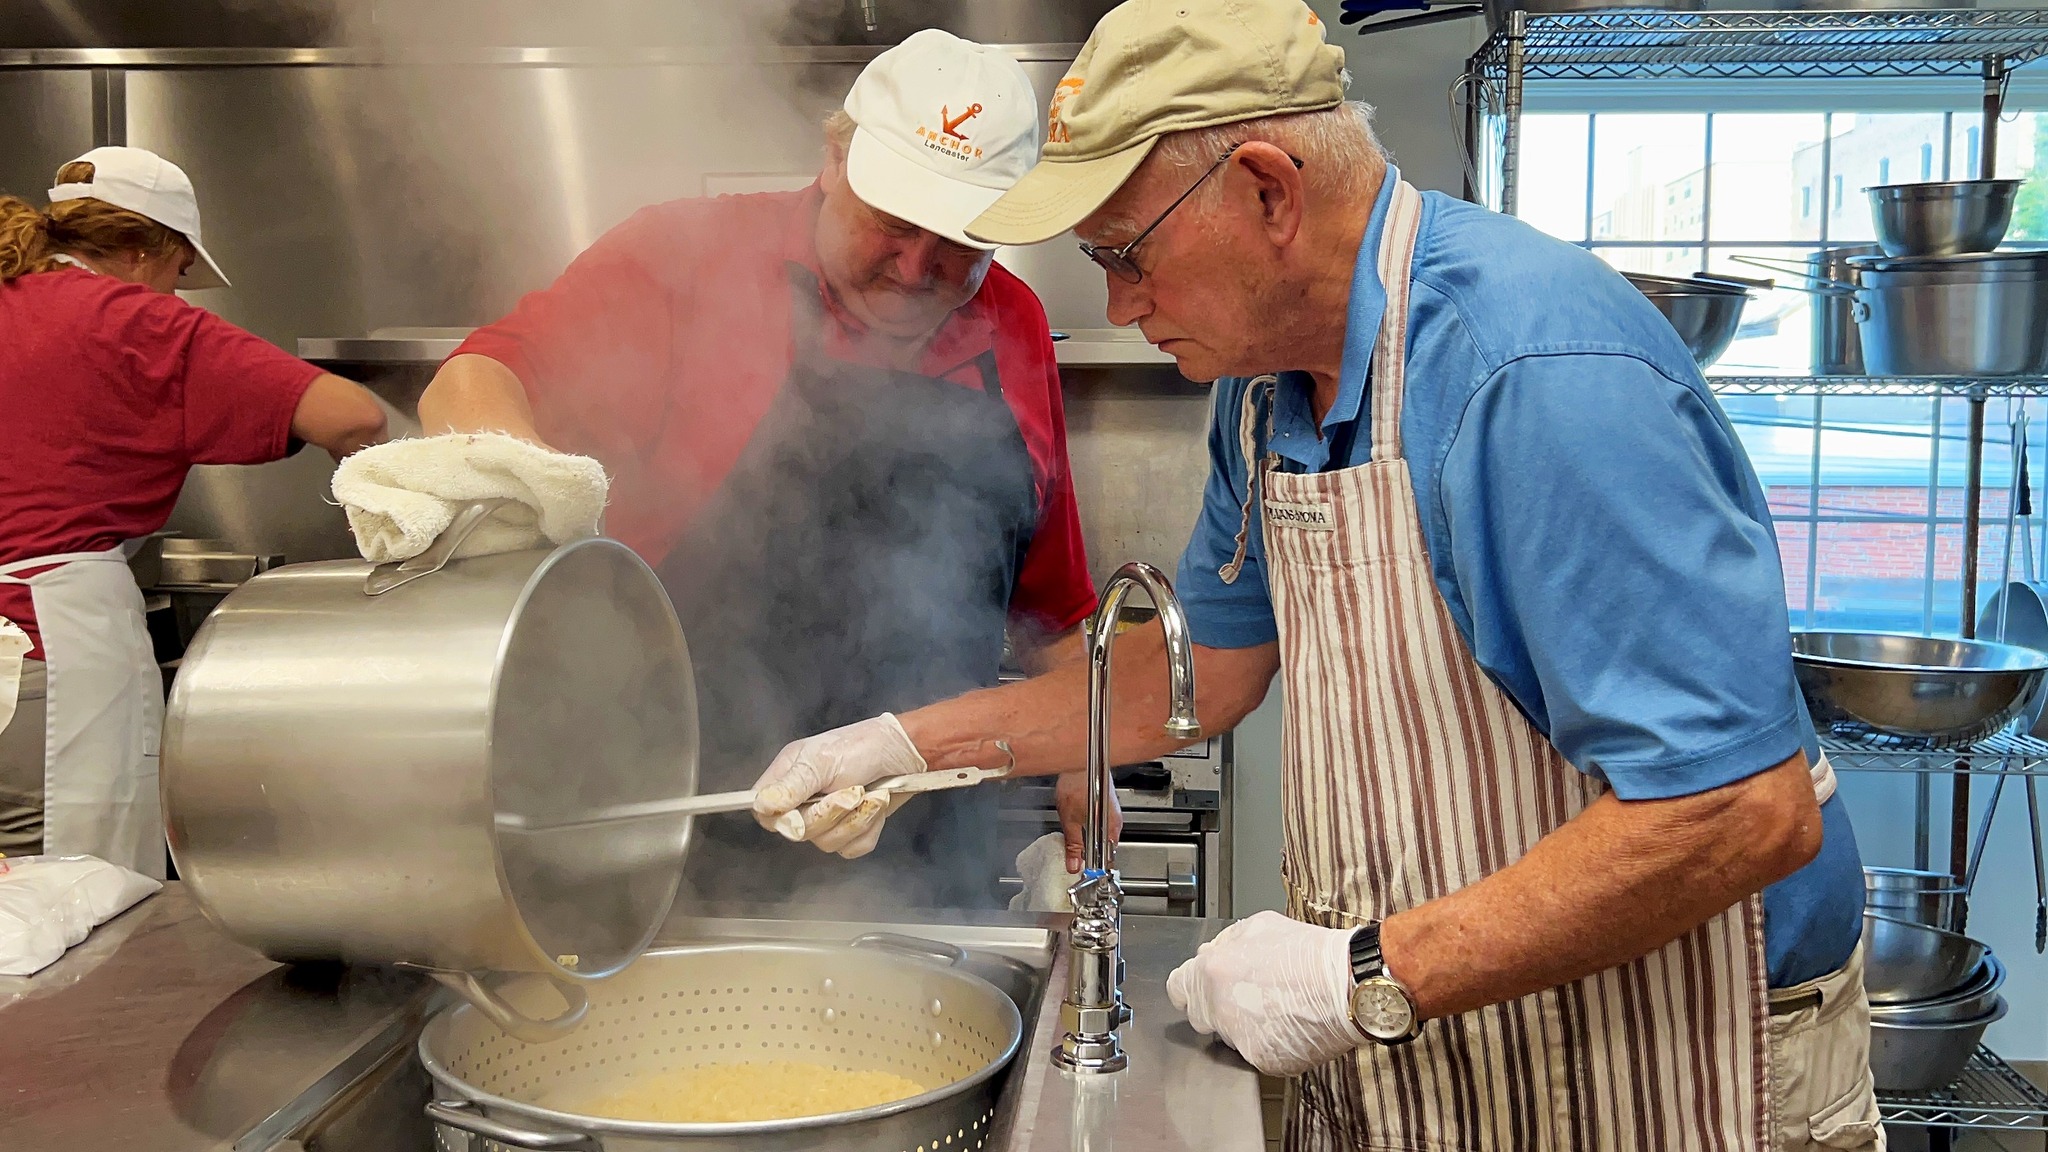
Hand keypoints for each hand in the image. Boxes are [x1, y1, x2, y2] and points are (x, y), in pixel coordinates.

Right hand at [750, 714, 926, 858]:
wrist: (906, 755)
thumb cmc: (862, 747)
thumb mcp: (823, 761)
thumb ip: (793, 785)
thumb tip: (762, 806)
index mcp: (787, 778)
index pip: (764, 813)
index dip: (780, 819)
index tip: (801, 811)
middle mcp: (803, 801)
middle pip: (799, 832)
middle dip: (831, 813)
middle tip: (855, 791)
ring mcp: (827, 819)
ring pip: (827, 843)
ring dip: (856, 819)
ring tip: (872, 794)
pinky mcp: (851, 831)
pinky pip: (851, 848)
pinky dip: (868, 828)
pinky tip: (876, 806)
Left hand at [1055, 771, 1119, 873]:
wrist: (1079, 760)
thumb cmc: (1078, 783)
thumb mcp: (1070, 820)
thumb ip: (1073, 845)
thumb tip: (1074, 864)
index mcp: (1111, 827)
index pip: (1108, 857)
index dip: (1096, 867)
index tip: (1085, 872)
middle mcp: (1115, 820)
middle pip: (1105, 847)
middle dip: (1091, 855)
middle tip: (1076, 860)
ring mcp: (1112, 811)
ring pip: (1102, 835)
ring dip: (1090, 841)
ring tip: (1076, 844)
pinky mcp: (1105, 803)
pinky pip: (1100, 824)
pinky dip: (1090, 829)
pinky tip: (1079, 826)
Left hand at [1165, 911, 1366, 1076]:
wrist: (1347, 986)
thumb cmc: (1310, 955)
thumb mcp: (1260, 927)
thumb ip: (1227, 943)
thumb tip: (1213, 952)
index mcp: (1212, 970)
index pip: (1178, 988)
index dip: (1190, 987)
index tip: (1199, 989)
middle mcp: (1218, 1007)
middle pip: (1200, 1016)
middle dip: (1216, 1007)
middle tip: (1249, 996)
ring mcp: (1238, 1038)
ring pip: (1229, 1036)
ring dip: (1243, 1027)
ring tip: (1277, 1008)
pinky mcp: (1261, 1060)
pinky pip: (1256, 1053)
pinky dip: (1269, 1044)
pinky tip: (1289, 1026)